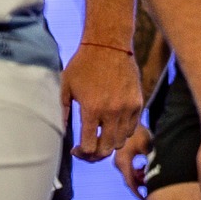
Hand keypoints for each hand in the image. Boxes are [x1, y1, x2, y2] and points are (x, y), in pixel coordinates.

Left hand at [62, 43, 144, 159]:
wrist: (108, 45)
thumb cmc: (83, 64)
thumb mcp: (66, 87)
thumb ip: (63, 112)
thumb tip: (63, 132)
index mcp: (91, 109)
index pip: (90, 147)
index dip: (82, 153)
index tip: (76, 148)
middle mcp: (112, 111)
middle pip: (107, 149)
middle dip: (95, 154)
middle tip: (88, 149)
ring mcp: (127, 107)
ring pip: (121, 140)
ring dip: (109, 142)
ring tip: (100, 135)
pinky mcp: (137, 102)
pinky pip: (132, 127)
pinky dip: (122, 131)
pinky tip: (112, 124)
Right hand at [114, 124, 152, 199]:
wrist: (133, 122)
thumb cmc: (141, 133)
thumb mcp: (148, 146)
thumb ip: (151, 160)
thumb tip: (156, 173)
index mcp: (123, 161)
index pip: (130, 182)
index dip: (137, 192)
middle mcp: (119, 163)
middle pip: (130, 181)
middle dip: (142, 184)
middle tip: (153, 184)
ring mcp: (120, 162)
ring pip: (131, 177)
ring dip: (140, 177)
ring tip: (148, 170)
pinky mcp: (123, 160)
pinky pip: (130, 171)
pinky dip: (138, 172)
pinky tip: (144, 166)